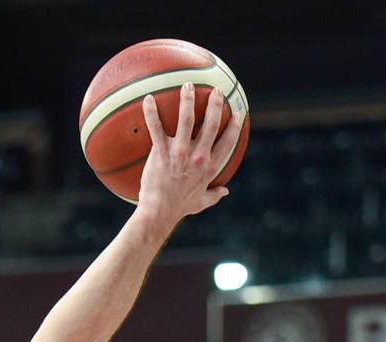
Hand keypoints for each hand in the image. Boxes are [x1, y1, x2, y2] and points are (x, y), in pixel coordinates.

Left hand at [136, 83, 240, 227]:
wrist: (159, 213)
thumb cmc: (178, 208)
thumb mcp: (201, 203)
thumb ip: (214, 195)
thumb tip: (225, 191)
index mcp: (210, 167)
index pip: (228, 142)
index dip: (234, 127)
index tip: (237, 114)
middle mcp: (198, 156)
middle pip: (212, 124)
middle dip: (216, 105)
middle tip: (217, 91)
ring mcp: (179, 153)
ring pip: (187, 120)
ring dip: (188, 100)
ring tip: (188, 85)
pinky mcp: (161, 153)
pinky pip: (156, 128)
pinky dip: (151, 113)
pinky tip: (148, 99)